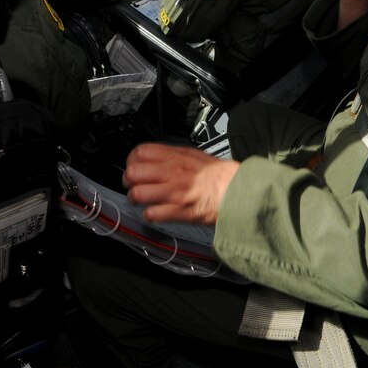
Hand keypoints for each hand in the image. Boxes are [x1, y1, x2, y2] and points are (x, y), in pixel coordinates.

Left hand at [123, 143, 239, 223]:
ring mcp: (175, 192)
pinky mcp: (180, 211)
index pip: (139, 152)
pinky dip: (149, 215)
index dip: (131, 161)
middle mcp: (171, 173)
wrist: (238, 190)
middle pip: (133, 173)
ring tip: (141, 201)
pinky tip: (153, 213)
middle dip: (129, 181)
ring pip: (138, 193)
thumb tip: (152, 157)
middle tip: (133, 185)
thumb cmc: (218, 174)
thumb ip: (171, 155)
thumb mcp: (193, 155)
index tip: (133, 167)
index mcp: (175, 157)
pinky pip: (152, 213)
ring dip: (136, 199)